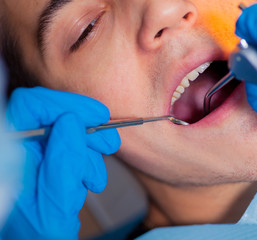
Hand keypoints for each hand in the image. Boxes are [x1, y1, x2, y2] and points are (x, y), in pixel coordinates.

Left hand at [1, 87, 120, 238]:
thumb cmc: (37, 236)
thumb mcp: (54, 206)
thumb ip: (62, 164)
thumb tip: (72, 122)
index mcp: (11, 156)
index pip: (31, 107)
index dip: (66, 105)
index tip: (98, 117)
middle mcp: (18, 149)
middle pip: (54, 116)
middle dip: (88, 129)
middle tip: (109, 145)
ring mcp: (34, 154)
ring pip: (69, 132)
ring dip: (90, 153)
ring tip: (93, 179)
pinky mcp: (48, 159)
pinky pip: (73, 146)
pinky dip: (88, 160)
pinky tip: (88, 179)